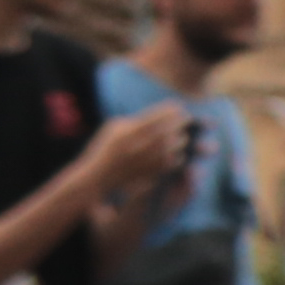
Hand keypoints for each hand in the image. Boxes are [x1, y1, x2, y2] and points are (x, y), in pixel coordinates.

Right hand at [84, 104, 199, 201]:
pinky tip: (177, 152)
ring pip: (169, 148)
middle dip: (178, 124)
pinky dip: (176, 156)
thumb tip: (162, 113)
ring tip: (183, 136)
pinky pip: (168, 163)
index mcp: (125, 133)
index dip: (168, 112)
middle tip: (187, 119)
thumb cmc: (107, 148)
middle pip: (164, 132)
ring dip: (180, 140)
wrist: (97, 177)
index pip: (153, 118)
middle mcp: (134, 147)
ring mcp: (141, 161)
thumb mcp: (115, 129)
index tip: (178, 107)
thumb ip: (135, 120)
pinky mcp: (146, 174)